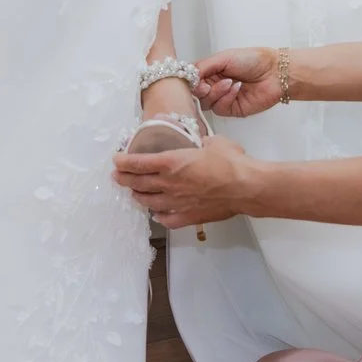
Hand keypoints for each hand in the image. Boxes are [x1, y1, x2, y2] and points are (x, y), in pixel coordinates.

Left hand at [113, 132, 257, 229]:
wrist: (246, 187)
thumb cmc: (231, 162)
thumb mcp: (213, 142)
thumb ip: (201, 143)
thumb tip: (200, 145)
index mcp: (172, 162)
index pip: (139, 163)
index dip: (124, 162)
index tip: (116, 160)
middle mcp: (170, 183)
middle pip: (139, 183)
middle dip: (124, 179)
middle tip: (117, 177)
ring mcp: (178, 202)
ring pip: (150, 202)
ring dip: (138, 197)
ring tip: (133, 194)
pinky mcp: (189, 216)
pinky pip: (168, 219)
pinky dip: (160, 217)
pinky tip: (157, 216)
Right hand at [194, 48, 284, 117]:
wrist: (275, 72)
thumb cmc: (253, 60)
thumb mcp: (224, 57)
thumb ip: (203, 66)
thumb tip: (188, 75)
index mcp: (211, 71)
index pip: (192, 80)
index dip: (190, 82)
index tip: (193, 79)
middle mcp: (215, 85)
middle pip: (196, 94)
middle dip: (200, 90)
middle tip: (207, 85)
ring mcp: (223, 98)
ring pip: (205, 103)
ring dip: (215, 93)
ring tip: (229, 82)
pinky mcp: (232, 109)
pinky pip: (219, 109)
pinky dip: (226, 98)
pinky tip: (236, 88)